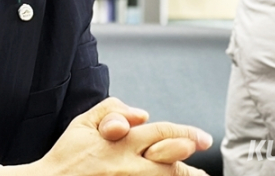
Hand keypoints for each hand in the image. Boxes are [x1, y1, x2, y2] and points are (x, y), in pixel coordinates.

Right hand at [0, 97, 211, 175]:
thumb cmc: (68, 154)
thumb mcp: (84, 122)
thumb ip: (113, 110)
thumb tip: (142, 113)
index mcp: (121, 142)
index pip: (161, 132)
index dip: (185, 133)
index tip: (202, 139)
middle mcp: (128, 165)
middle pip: (171, 161)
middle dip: (192, 160)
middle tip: (206, 161)